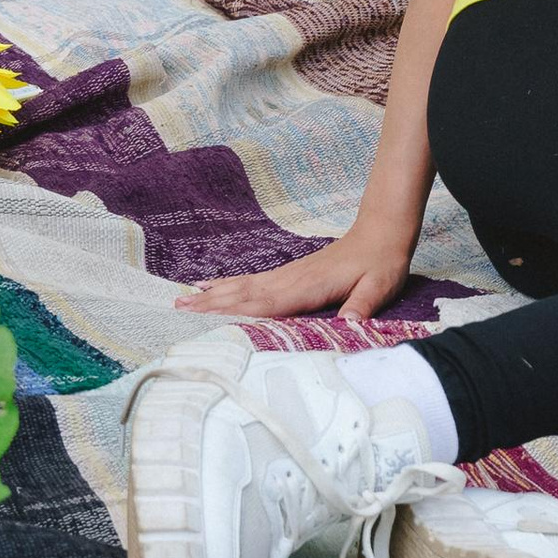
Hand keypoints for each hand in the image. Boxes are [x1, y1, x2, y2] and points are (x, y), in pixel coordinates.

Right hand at [178, 207, 420, 322]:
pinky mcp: (291, 274)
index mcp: (308, 286)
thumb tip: (349, 325)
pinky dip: (230, 286)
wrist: (381, 233)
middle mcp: (291, 279)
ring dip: (213, 295)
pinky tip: (216, 288)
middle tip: (176, 310)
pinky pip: (254, 282)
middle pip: (244, 294)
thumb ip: (362, 306)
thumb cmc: (381, 263)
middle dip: (210, 303)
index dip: (235, 312)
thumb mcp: (379, 287)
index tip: (205, 317)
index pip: (266, 303)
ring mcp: (288, 275)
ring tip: (182, 301)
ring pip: (244, 287)